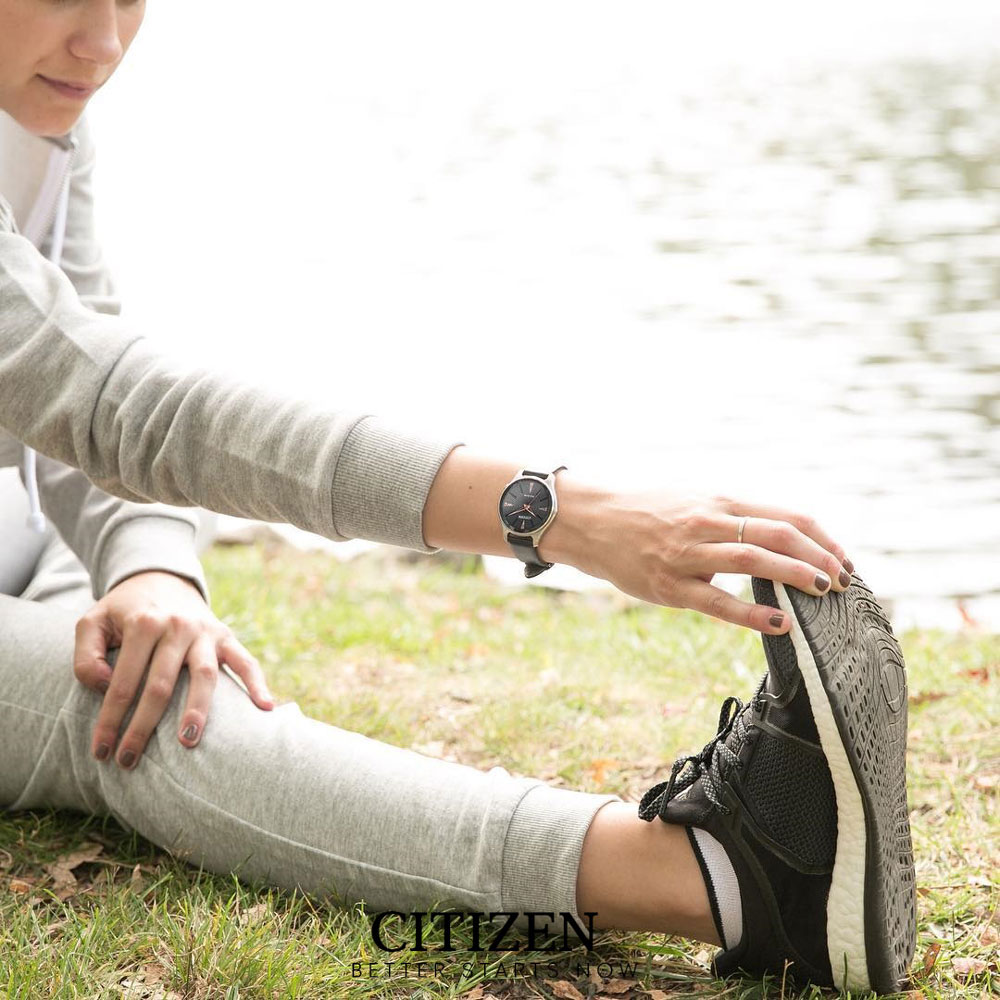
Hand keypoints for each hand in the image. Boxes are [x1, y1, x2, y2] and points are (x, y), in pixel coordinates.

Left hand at [73, 570, 273, 769]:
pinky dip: (257, 683)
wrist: (162, 578)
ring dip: (197, 709)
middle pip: (161, 685)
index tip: (100, 752)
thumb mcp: (92, 622)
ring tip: (188, 741)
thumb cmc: (124, 611)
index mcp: (143, 623)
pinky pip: (244, 661)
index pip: (121, 682)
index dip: (109, 720)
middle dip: (143, 727)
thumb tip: (105, 687)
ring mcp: (205, 632)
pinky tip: (265, 707)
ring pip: (204, 675)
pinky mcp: (226, 636)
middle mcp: (177, 626)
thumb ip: (87, 656)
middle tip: (129, 761)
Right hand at [542, 483, 852, 634]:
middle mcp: (708, 522)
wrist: (591, 521)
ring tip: (824, 591)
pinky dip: (752, 613)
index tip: (844, 559)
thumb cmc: (646, 514)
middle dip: (819, 557)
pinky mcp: (669, 585)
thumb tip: (779, 537)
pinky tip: (779, 623)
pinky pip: (718, 601)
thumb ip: (732, 518)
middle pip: (778, 533)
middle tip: (844, 580)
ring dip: (796, 575)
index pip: (786, 515)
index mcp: (719, 502)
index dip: (822, 538)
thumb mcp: (693, 502)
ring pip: (754, 559)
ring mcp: (688, 554)